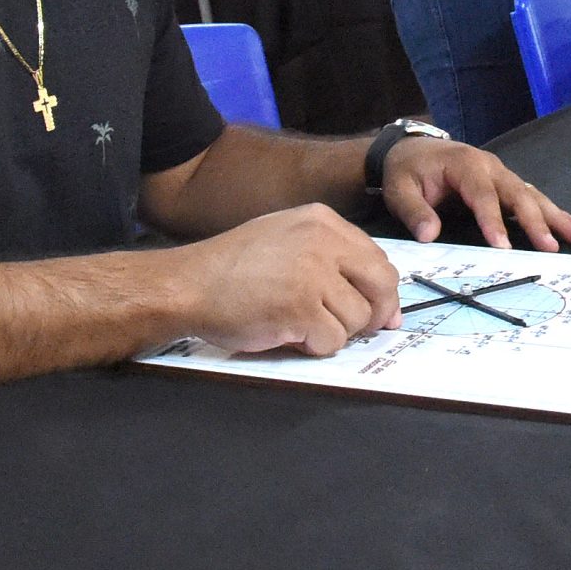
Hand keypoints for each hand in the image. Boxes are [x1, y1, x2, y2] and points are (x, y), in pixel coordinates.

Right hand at [176, 205, 400, 357]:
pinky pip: (333, 341)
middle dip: (376, 314)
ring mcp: (314, 275)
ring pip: (358, 318)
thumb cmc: (232, 268)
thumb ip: (330, 258)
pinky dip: (315, 347)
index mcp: (322, 221)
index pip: (377, 258)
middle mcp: (324, 242)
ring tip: (301, 326)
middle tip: (358, 330)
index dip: (381, 291)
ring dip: (335, 332)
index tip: (376, 311)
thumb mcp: (285, 239)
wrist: (188, 284)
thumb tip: (376, 298)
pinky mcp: (302, 309)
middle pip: (382, 284)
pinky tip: (289, 336)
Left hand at [379, 137, 570, 251]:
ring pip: (532, 195)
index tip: (503, 248)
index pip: (482, 195)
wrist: (411, 148)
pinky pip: (532, 196)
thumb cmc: (407, 170)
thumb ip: (414, 211)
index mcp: (465, 165)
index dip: (493, 222)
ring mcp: (501, 173)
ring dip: (555, 216)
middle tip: (551, 247)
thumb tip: (429, 234)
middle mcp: (490, 166)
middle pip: (517, 194)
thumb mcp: (399, 189)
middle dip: (536, 222)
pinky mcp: (505, 182)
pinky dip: (552, 210)